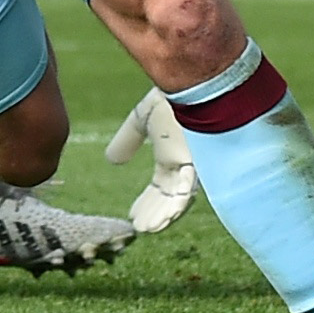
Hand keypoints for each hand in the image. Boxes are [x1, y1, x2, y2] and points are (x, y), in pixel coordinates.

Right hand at [103, 89, 195, 232]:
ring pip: (182, 200)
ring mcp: (197, 167)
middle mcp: (187, 166)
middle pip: (171, 198)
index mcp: (173, 156)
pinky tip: (164, 218)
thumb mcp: (143, 119)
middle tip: (139, 228)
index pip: (161, 188)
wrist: (192, 84)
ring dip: (164, 215)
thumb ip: (128, 139)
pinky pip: (189, 190)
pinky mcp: (202, 163)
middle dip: (155, 214)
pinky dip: (176, 206)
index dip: (147, 203)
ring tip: (148, 228)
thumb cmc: (171, 98)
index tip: (132, 217)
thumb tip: (111, 160)